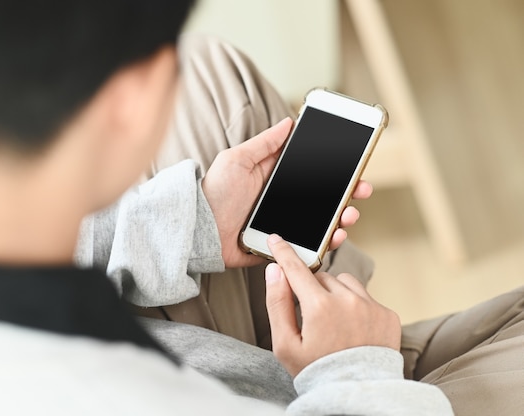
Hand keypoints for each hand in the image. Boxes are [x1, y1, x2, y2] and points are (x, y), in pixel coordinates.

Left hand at [201, 117, 372, 267]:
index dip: (335, 170)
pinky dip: (325, 243)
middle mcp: (283, 201)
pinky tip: (335, 236)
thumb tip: (288, 122)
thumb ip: (263, 144)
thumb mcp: (237, 160)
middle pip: (324, 198)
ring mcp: (283, 224)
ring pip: (321, 222)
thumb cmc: (214, 192)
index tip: (355, 165)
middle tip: (362, 190)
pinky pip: (307, 246)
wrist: (198, 230)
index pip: (312, 173)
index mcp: (275, 179)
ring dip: (341, 218)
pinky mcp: (280, 246)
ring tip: (349, 215)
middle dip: (348, 193)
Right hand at [264, 234, 400, 376]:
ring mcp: (371, 306)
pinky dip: (356, 306)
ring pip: (345, 282)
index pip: (296, 268)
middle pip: (321, 277)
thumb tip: (274, 271)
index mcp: (319, 307)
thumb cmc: (317, 373)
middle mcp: (347, 300)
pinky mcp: (387, 315)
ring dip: (335, 293)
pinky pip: (366, 297)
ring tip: (333, 323)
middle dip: (311, 289)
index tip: (276, 239)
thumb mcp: (285, 344)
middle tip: (310, 317)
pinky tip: (352, 330)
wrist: (357, 395)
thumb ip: (277, 303)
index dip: (283, 252)